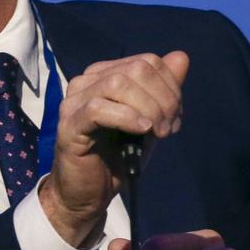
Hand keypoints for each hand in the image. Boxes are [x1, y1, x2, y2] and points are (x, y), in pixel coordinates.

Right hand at [39, 51, 188, 246]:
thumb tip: (181, 56)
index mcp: (103, 75)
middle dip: (164, 98)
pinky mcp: (69, 125)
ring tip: (156, 133)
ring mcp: (73, 102)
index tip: (175, 119)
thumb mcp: (151, 121)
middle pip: (136, 69)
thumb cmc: (118, 157)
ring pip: (118, 84)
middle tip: (168, 129)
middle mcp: (84, 82)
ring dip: (149, 108)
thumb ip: (165, 90)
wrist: (89, 193)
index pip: (147, 62)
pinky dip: (128, 117)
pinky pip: (99, 109)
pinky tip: (142, 131)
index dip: (171, 87)